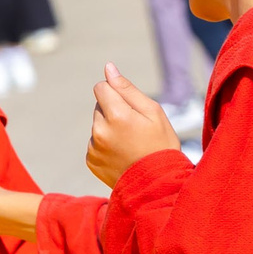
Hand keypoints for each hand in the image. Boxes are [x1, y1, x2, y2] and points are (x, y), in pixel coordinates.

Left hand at [87, 62, 183, 187]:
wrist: (158, 185)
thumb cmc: (161, 145)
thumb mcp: (153, 112)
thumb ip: (127, 89)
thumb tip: (108, 68)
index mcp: (116, 115)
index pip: (101, 87)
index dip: (116, 93)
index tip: (130, 107)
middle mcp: (100, 131)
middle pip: (99, 107)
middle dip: (113, 112)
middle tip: (135, 130)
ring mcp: (93, 147)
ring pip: (97, 125)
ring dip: (109, 129)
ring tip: (130, 144)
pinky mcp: (91, 160)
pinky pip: (95, 143)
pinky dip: (106, 146)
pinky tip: (122, 155)